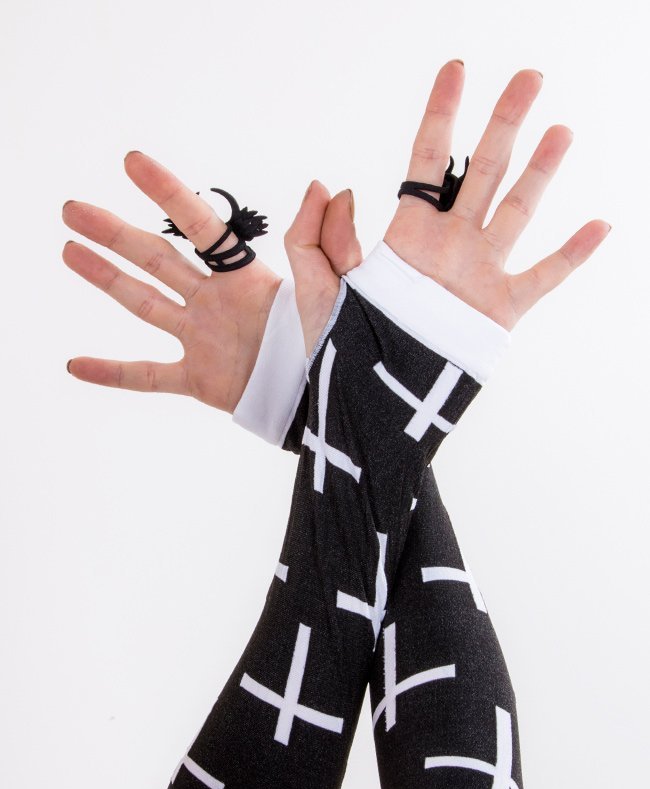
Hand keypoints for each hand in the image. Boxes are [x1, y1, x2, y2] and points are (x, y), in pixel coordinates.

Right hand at [62, 153, 360, 410]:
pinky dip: (112, 373)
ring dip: (105, 279)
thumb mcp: (333, 287)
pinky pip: (148, 377)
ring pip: (143, 304)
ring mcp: (204, 340)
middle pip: (156, 259)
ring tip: (69, 251)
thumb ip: (321, 241)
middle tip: (73, 209)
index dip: (167, 192)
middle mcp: (217, 303)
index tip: (133, 162)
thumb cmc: (339, 344)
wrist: (335, 402)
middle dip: (114, 233)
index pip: (201, 227)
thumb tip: (326, 187)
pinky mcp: (201, 381)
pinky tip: (76, 364)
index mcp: (247, 277)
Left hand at [285, 60, 610, 341]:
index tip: (457, 70)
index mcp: (407, 233)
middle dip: (505, 122)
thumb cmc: (340, 348)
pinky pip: (542, 276)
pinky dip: (572, 254)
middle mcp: (450, 244)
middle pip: (483, 170)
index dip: (442, 113)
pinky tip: (598, 226)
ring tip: (560, 131)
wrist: (369, 401)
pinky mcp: (499, 310)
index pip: (427, 159)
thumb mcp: (315, 288)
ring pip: (517, 210)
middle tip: (528, 77)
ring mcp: (478, 274)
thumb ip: (312, 235)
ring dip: (541, 171)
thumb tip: (329, 185)